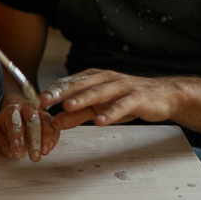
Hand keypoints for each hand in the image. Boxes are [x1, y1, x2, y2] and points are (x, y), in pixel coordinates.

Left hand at [0, 100, 57, 161]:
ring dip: (46, 138)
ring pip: (46, 122)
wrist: (16, 112)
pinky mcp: (49, 119)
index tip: (18, 155)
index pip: (14, 124)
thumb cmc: (6, 125)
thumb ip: (0, 143)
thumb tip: (9, 152)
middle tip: (34, 157)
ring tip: (44, 152)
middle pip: (32, 121)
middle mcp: (26, 108)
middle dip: (34, 140)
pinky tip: (49, 148)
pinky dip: (53, 137)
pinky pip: (54, 126)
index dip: (17, 141)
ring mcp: (39, 112)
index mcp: (11, 111)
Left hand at [45, 69, 174, 129]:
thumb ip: (78, 114)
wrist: (163, 96)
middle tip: (45, 101)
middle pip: (81, 84)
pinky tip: (100, 121)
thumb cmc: (128, 100)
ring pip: (99, 92)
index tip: (37, 100)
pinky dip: (111, 113)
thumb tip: (55, 122)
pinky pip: (122, 105)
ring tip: (68, 106)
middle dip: (61, 92)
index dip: (53, 90)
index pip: (70, 82)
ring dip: (83, 99)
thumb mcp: (100, 108)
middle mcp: (107, 78)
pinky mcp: (137, 98)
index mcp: (95, 77)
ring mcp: (122, 86)